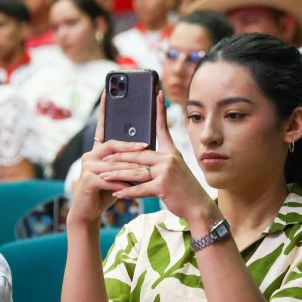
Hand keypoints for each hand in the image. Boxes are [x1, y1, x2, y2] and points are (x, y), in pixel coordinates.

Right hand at [67, 91, 148, 226]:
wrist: (88, 211)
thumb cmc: (106, 192)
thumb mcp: (119, 174)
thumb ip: (127, 161)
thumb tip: (146, 148)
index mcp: (98, 151)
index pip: (102, 127)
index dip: (104, 110)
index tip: (107, 92)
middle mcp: (90, 155)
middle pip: (113, 145)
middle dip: (131, 147)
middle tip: (148, 146)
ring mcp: (87, 167)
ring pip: (114, 164)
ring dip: (132, 169)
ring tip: (147, 172)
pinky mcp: (86, 180)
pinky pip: (108, 179)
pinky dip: (121, 184)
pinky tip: (131, 187)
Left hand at [99, 91, 216, 221]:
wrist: (199, 207)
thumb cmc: (185, 190)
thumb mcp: (176, 169)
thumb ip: (161, 161)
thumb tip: (143, 156)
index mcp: (171, 152)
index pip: (163, 128)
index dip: (160, 111)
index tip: (157, 94)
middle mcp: (169, 158)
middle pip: (137, 154)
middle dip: (118, 156)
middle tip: (102, 156)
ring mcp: (166, 172)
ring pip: (135, 171)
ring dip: (116, 175)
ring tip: (102, 176)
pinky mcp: (163, 186)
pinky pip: (140, 188)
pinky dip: (127, 192)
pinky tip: (116, 194)